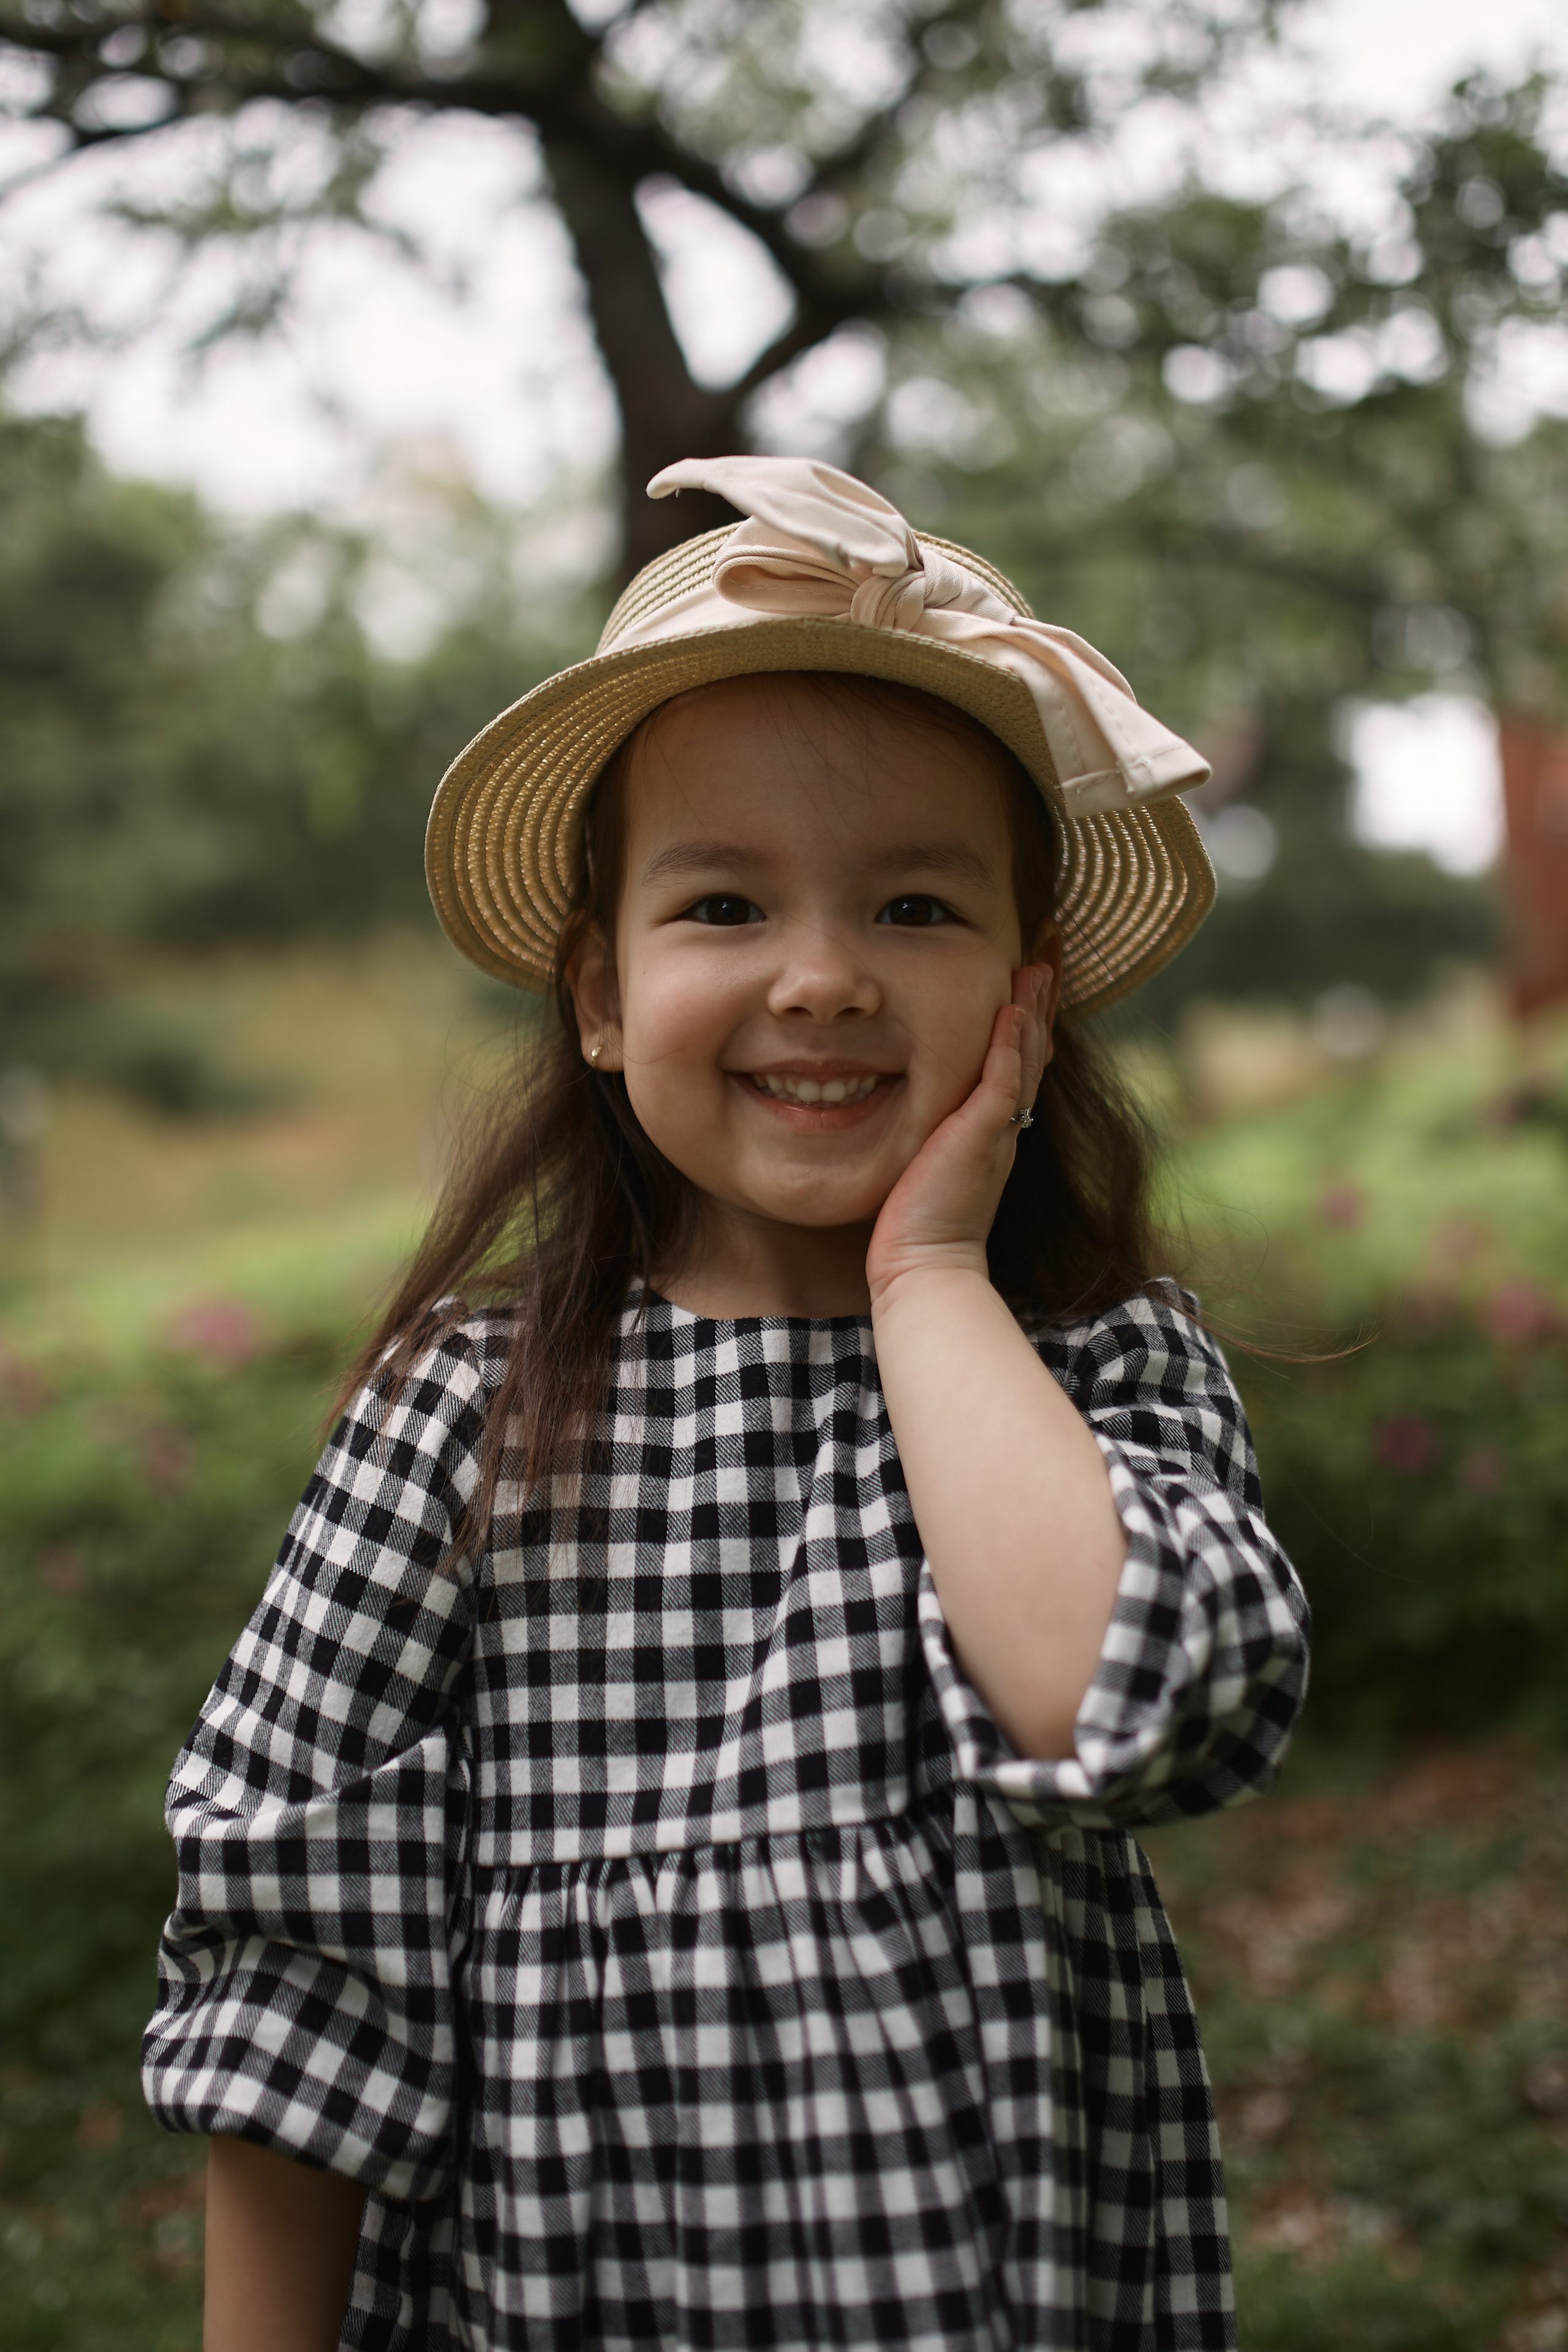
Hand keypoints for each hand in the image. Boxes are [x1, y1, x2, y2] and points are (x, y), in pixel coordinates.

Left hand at [866, 960, 1056, 1304]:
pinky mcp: (982, 1137)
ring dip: (1034, 1007)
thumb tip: (918, 1106)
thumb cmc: (916, 1224)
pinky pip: (1003, 1080)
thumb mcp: (929, 1162)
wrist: (924, 1267)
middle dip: (1042, 999)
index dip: (1029, 1017)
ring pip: (1026, 1057)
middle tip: (1049, 951)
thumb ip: (934, 1130)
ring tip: (1039, 963)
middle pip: (1033, 1049)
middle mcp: (1006, 1125)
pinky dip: (1009, 1042)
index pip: (1019, 1060)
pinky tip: (1011, 1007)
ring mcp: (999, 1130)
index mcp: (995, 1129)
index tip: (1033, 973)